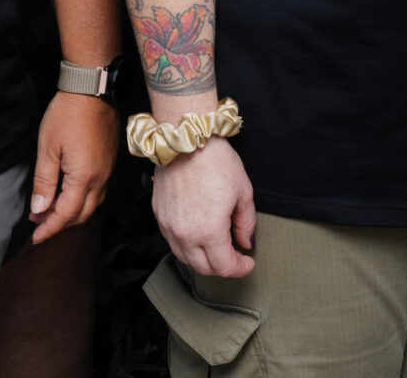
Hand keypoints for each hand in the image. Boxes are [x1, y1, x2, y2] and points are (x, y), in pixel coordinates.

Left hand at [29, 91, 117, 241]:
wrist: (92, 88)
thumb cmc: (67, 114)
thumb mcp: (47, 148)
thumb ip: (44, 182)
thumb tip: (39, 210)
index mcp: (84, 177)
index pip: (66, 215)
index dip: (50, 229)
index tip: (35, 237)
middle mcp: (100, 179)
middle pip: (82, 215)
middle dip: (60, 224)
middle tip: (38, 223)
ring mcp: (107, 170)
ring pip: (92, 205)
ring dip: (72, 213)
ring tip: (50, 210)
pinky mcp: (109, 162)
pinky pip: (98, 192)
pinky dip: (82, 201)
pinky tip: (68, 194)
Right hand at [153, 136, 256, 277]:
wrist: (186, 138)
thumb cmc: (216, 161)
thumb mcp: (243, 191)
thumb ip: (246, 223)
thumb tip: (245, 243)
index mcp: (209, 231)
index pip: (224, 267)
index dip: (240, 268)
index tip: (248, 261)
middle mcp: (185, 234)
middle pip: (204, 268)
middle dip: (222, 266)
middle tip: (235, 255)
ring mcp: (168, 225)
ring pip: (185, 258)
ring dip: (203, 259)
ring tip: (217, 246)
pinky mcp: (158, 215)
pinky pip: (172, 242)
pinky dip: (187, 245)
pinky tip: (199, 233)